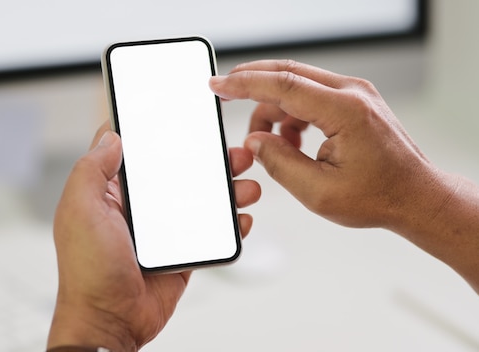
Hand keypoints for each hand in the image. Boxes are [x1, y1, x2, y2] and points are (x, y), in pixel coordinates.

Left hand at [47, 124, 260, 350]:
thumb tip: (112, 136)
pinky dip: (230, 224)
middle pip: (179, 173)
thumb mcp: (80, 210)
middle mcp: (140, 208)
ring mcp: (164, 231)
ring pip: (201, 200)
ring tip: (246, 185)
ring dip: (227, 190)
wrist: (111, 321)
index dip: (158, 133)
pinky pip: (210, 232)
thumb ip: (92, 170)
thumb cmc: (88, 271)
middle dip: (208, 160)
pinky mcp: (182, 253)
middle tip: (230, 152)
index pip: (137, 152)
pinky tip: (241, 219)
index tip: (182, 118)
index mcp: (113, 193)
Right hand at [209, 59, 478, 292]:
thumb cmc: (378, 196)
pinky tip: (292, 142)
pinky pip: (309, 96)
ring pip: (295, 86)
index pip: (283, 85)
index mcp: (345, 111)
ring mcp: (354, 94)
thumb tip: (254, 142)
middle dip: (251, 84)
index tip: (218, 85)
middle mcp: (352, 93)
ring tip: (271, 147)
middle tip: (224, 93)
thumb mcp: (319, 191)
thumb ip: (280, 163)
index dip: (244, 84)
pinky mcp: (352, 101)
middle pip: (287, 74)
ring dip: (273, 111)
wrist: (414, 196)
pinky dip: (291, 115)